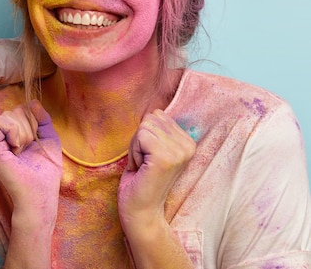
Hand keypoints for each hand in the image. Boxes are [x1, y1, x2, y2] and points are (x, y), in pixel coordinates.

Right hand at [0, 101, 61, 211]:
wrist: (39, 195)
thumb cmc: (45, 172)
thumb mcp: (48, 138)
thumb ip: (42, 119)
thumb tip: (33, 101)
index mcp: (8, 136)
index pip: (18, 110)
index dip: (32, 121)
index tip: (35, 141)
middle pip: (12, 110)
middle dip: (28, 126)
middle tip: (28, 148)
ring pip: (7, 115)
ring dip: (23, 131)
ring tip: (22, 150)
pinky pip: (0, 122)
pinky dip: (14, 131)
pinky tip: (17, 148)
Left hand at [118, 109, 194, 233]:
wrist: (141, 212)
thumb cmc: (142, 180)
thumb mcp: (153, 149)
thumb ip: (158, 130)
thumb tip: (155, 110)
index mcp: (188, 142)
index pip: (157, 115)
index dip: (145, 135)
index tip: (149, 158)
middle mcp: (189, 145)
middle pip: (150, 118)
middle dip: (139, 140)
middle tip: (145, 164)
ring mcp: (179, 151)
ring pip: (144, 127)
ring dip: (136, 148)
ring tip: (144, 167)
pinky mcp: (166, 158)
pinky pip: (140, 136)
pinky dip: (134, 153)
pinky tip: (142, 170)